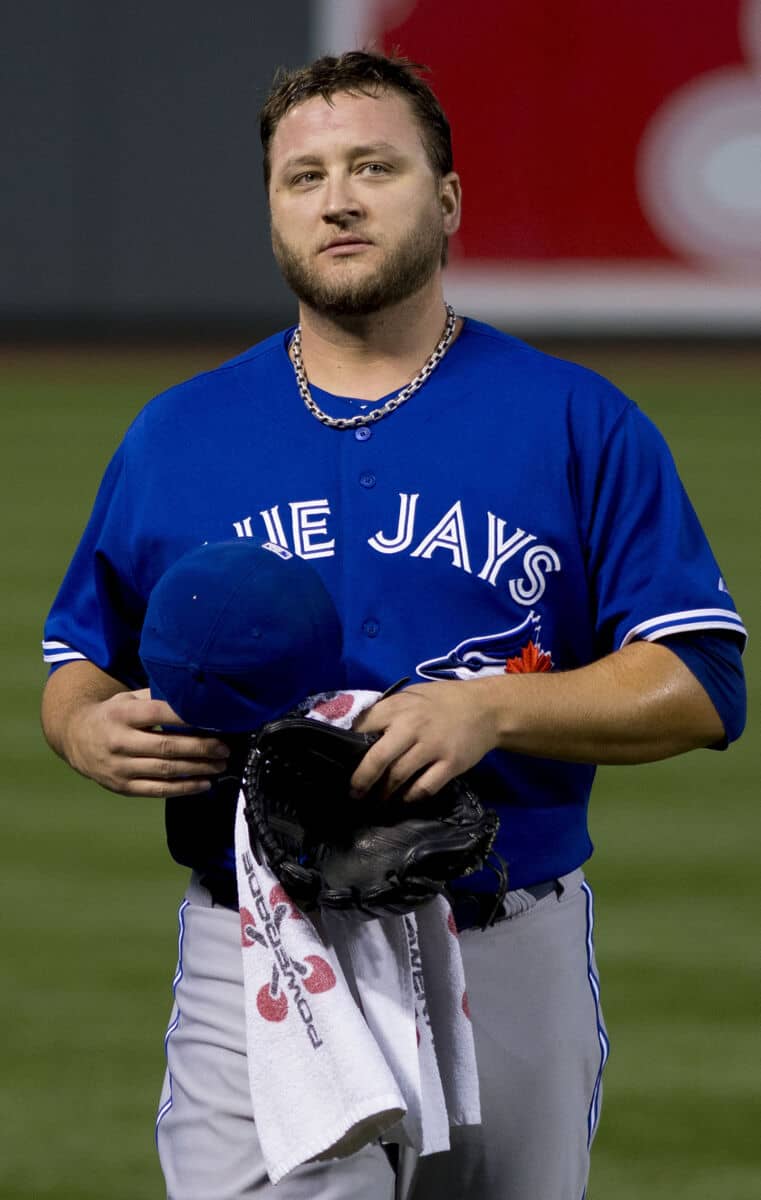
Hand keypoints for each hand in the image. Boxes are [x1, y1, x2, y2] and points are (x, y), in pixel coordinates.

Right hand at [64, 688, 229, 797]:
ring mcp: (119, 767)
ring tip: (220, 764)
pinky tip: (204, 783)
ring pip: (166, 770)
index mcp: (121, 714)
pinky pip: (158, 790)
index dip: (188, 717)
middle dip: (201, 748)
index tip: (215, 719)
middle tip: (224, 747)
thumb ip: (156, 698)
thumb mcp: (127, 698)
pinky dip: (184, 788)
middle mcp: (118, 741)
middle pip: (167, 746)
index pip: (159, 713)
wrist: (74, 737)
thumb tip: (196, 698)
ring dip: (198, 769)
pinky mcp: (122, 787)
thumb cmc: (112, 714)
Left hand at [350, 680, 498, 801]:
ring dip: (384, 793)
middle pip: (378, 758)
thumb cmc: (444, 701)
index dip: (350, 746)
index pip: (364, 728)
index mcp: (399, 706)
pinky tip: (404, 798)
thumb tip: (359, 731)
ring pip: (398, 777)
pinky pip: (424, 788)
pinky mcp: (451, 764)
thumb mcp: (413, 696)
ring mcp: (433, 746)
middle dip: (361, 780)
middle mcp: (413, 726)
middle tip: (354, 793)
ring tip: (377, 799)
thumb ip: (389, 711)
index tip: (343, 760)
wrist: (488, 708)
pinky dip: (410, 797)